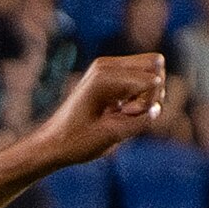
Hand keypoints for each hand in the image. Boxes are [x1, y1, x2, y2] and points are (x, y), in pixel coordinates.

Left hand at [34, 52, 165, 168]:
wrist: (51, 144)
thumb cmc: (76, 142)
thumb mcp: (112, 135)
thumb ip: (140, 121)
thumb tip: (157, 108)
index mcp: (104, 76)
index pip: (153, 80)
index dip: (146, 103)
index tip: (124, 115)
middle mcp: (106, 65)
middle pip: (156, 63)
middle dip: (152, 91)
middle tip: (128, 112)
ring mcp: (107, 67)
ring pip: (151, 67)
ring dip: (146, 93)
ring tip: (122, 112)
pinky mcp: (109, 75)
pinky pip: (140, 76)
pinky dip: (139, 93)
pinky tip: (120, 109)